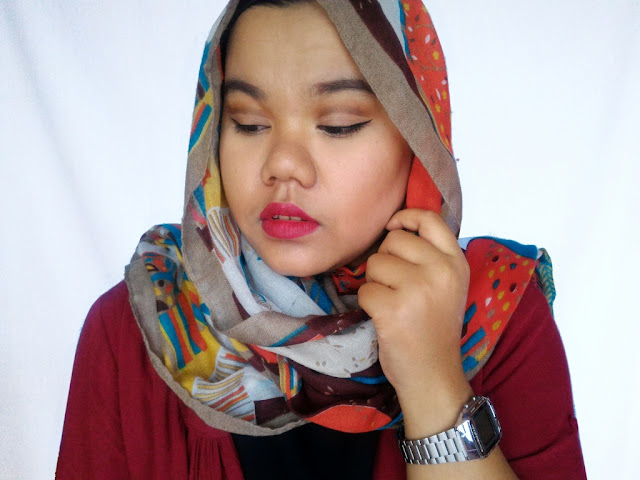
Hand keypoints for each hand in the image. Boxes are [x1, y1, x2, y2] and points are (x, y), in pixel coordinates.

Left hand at [358, 209, 472, 434]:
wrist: (433, 375)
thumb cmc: (434, 328)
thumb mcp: (446, 285)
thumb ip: (430, 256)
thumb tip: (395, 226)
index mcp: (456, 263)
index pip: (430, 219)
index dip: (406, 217)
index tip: (393, 227)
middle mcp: (440, 271)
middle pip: (393, 240)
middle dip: (385, 260)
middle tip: (396, 287)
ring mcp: (417, 290)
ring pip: (375, 263)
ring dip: (375, 283)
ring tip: (393, 304)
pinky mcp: (393, 309)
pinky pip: (364, 290)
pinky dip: (368, 304)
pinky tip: (384, 319)